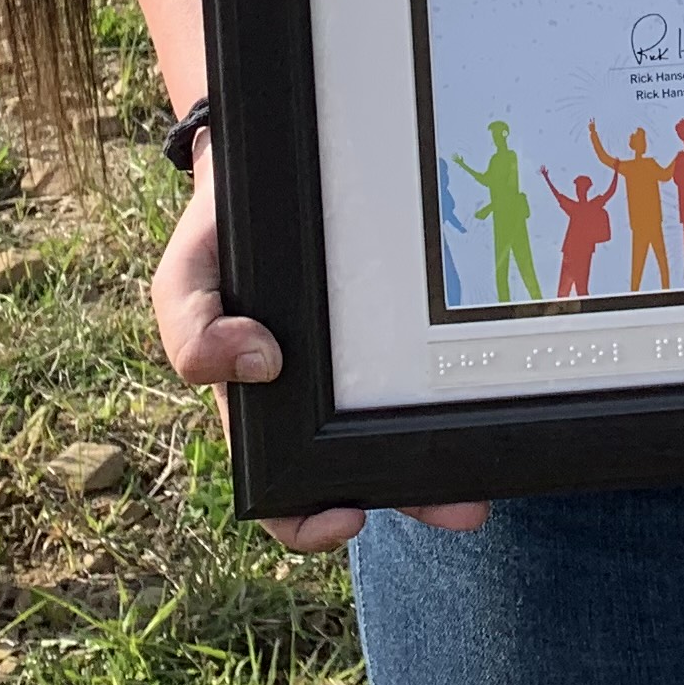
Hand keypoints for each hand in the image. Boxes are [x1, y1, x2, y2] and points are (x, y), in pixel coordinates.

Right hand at [154, 167, 485, 542]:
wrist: (271, 161)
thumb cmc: (219, 233)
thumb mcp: (186, 279)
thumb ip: (193, 330)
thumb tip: (259, 366)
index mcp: (263, 407)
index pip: (283, 492)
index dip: (307, 522)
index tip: (347, 519)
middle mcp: (321, 396)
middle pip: (370, 469)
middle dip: (417, 498)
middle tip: (463, 509)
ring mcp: (367, 361)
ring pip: (411, 426)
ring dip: (451, 456)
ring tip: (489, 475)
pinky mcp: (404, 321)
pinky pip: (432, 363)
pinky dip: (462, 382)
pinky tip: (497, 383)